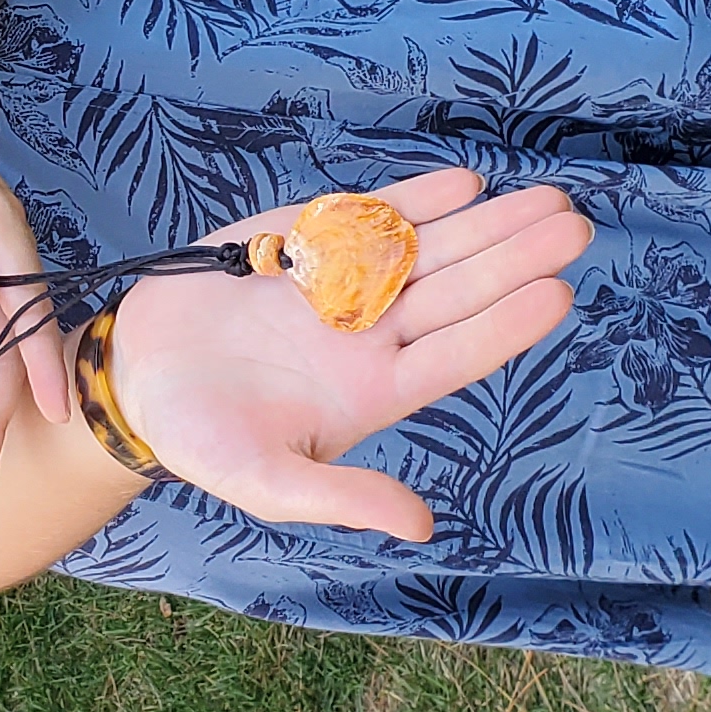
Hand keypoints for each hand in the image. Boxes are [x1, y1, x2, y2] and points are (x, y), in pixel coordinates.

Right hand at [101, 170, 590, 542]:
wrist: (136, 379)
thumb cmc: (202, 441)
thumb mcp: (266, 483)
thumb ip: (340, 498)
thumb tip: (421, 526)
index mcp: (374, 392)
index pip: (457, 354)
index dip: (507, 324)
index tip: (559, 293)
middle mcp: (371, 336)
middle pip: (458, 291)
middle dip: (514, 256)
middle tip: (574, 226)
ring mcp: (340, 286)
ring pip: (427, 249)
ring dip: (486, 223)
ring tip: (547, 199)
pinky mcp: (300, 244)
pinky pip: (366, 219)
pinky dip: (412, 200)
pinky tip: (464, 184)